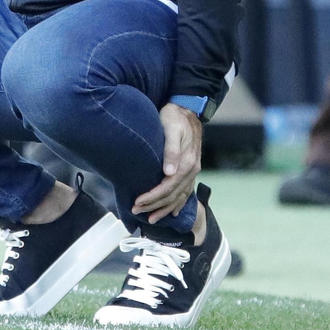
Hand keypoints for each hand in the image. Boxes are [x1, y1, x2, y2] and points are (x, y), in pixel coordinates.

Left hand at [133, 103, 201, 223]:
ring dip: (165, 209)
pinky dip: (179, 204)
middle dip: (154, 206)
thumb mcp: (171, 129)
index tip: (138, 202)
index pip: (168, 186)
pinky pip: (185, 191)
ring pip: (179, 197)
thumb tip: (169, 172)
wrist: (188, 109)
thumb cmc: (175, 117)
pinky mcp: (190, 169)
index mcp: (187, 162)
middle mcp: (192, 170)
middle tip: (137, 212)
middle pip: (172, 195)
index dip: (152, 197)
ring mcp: (193, 171)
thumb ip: (171, 150)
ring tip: (152, 219)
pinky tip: (173, 212)